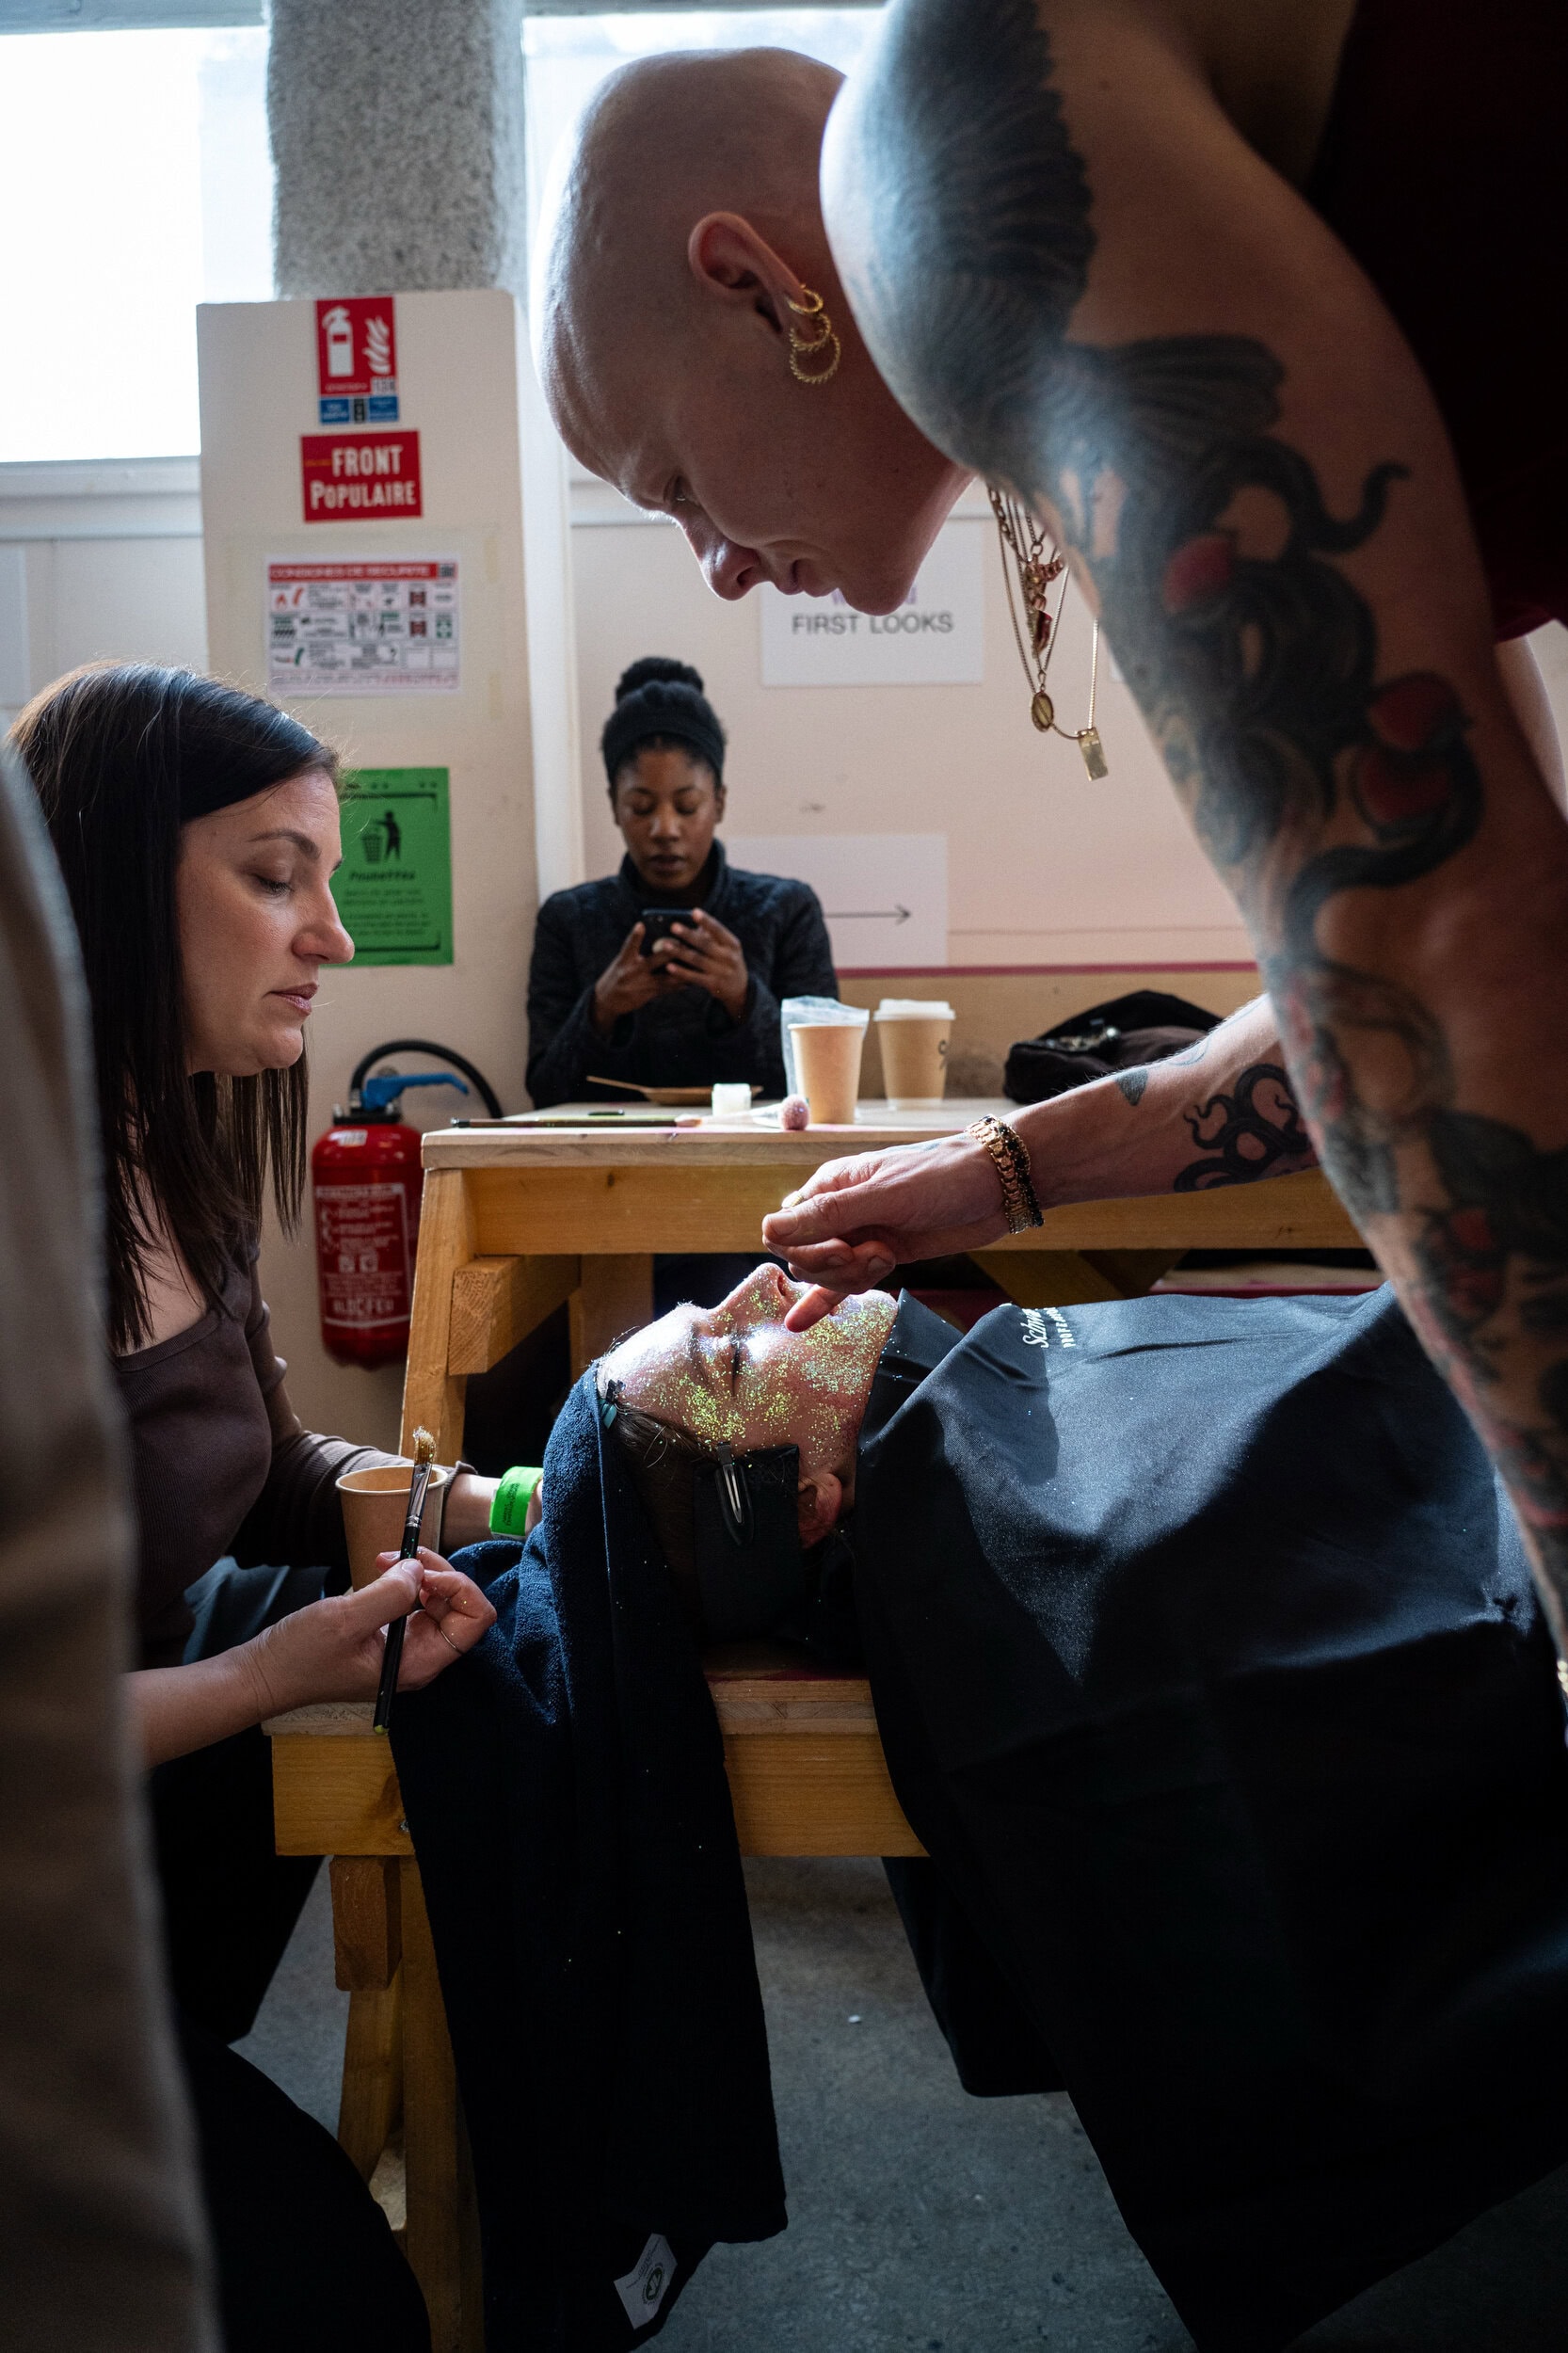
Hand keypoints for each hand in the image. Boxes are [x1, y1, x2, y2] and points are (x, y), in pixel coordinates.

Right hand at [244, 1551, 496, 1714]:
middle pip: (460, 1607)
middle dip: (439, 1573)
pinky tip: (383, 1571)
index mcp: (419, 1664)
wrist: (265, 1674)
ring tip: (386, 1560)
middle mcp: (420, 1658)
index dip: (460, 1588)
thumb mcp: (345, 1620)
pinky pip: (417, 1603)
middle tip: (401, 1556)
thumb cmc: (301, 1656)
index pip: (475, 1622)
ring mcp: (407, 1647)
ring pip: (440, 1601)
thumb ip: (390, 1594)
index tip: (424, 1572)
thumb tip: (418, 1570)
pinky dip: (407, 1581)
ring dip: (422, 1573)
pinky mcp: (391, 1636)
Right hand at [591, 923, 683, 1032]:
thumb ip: (635, 952)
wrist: (607, 1000)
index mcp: (624, 960)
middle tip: (684, 944)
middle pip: (654, 961)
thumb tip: (654, 939)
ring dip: (680, 971)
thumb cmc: (618, 974)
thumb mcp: (622, 961)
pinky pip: (665, 990)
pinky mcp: (646, 996)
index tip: (640, 925)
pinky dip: (677, 986)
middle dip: (670, 953)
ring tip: (694, 964)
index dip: (635, 936)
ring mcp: (640, 985)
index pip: (629, 945)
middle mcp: (632, 972)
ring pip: (664, 978)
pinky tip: (690, 982)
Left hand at [660, 909, 749, 1020]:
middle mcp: (729, 957)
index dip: (706, 921)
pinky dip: (681, 972)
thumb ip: (712, 934)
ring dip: (680, 952)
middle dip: (688, 935)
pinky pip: (694, 977)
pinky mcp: (714, 985)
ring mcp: (722, 972)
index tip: (694, 911)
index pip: (718, 930)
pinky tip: (669, 966)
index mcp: (732, 944)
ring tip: (665, 945)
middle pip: (706, 944)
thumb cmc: (728, 961)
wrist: (740, 989)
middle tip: (673, 926)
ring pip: (697, 960)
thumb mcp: (727, 947)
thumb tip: (694, 915)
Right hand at [761, 1132, 1008, 1328]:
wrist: (997, 1187)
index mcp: (829, 1187)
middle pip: (802, 1259)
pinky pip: (842, 1286)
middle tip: (878, 1253)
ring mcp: (859, 1237)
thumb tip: (770, 1230)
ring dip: (854, 1279)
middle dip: (834, 1267)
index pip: (782, 1230)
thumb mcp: (886, 1194)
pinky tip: (798, 1325)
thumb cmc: (943, 1176)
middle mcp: (838, 1213)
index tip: (845, 1248)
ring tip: (889, 1257)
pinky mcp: (881, 1258)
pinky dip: (821, 1304)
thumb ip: (830, 1215)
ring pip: (827, 1277)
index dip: (806, 1250)